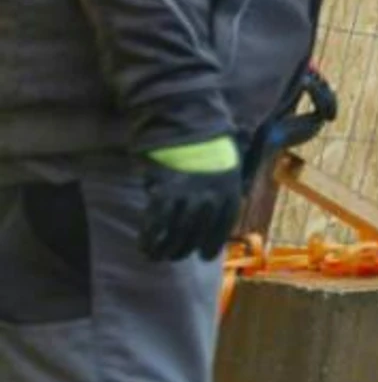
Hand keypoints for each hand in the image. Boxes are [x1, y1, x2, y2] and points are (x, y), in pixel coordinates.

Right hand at [139, 144, 245, 261]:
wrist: (188, 125)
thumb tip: (212, 223)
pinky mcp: (164, 194)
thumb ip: (221, 196)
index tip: (202, 256)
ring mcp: (187, 199)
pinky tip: (144, 244)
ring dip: (163, 249)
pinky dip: (149, 237)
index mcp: (229, 195)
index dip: (210, 247)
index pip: (220, 232)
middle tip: (172, 256)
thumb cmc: (209, 148)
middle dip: (182, 250)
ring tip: (155, 255)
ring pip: (175, 235)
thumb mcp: (227, 172)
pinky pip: (156, 224)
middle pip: (195, 237)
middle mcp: (211, 201)